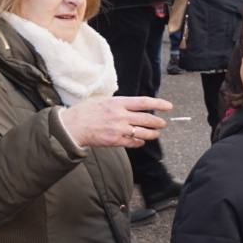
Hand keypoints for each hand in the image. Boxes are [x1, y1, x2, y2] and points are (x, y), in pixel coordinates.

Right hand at [57, 95, 172, 149]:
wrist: (73, 126)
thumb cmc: (85, 111)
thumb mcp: (102, 100)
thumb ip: (118, 103)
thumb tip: (130, 104)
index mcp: (118, 103)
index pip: (144, 102)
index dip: (158, 103)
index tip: (168, 106)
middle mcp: (121, 116)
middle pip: (147, 118)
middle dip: (158, 122)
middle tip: (163, 123)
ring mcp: (119, 129)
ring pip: (142, 132)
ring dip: (152, 134)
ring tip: (156, 133)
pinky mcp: (115, 141)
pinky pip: (132, 142)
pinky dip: (139, 142)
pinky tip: (142, 141)